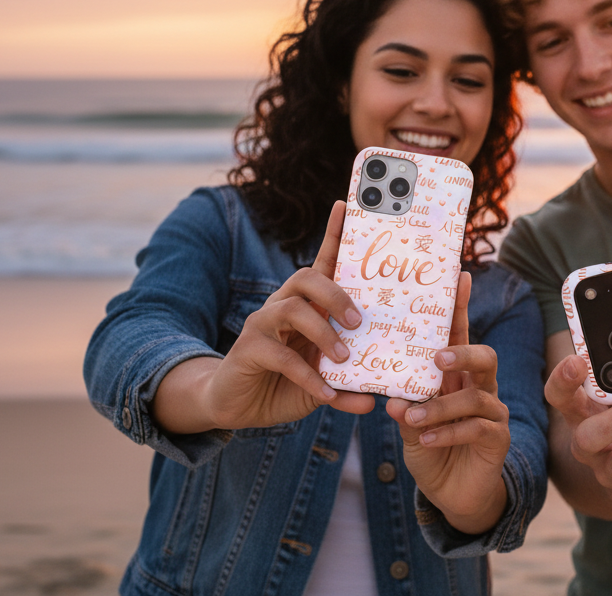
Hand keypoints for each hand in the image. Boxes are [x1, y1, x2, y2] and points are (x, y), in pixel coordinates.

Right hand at [154, 201, 374, 433]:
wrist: (236, 405)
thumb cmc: (284, 384)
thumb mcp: (322, 383)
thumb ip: (347, 386)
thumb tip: (375, 399)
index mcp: (305, 305)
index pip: (322, 263)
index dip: (333, 234)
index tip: (345, 205)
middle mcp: (282, 305)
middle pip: (306, 278)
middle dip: (335, 294)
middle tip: (357, 320)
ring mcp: (262, 324)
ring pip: (292, 310)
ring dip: (322, 333)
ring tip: (343, 358)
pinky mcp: (248, 349)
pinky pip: (280, 356)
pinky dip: (308, 377)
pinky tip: (326, 394)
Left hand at [385, 273, 510, 534]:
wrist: (452, 493)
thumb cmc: (430, 447)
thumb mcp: (409, 424)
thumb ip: (403, 407)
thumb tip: (391, 397)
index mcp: (457, 376)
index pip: (459, 336)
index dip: (460, 307)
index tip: (459, 276)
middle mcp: (479, 388)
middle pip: (485, 357)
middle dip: (463, 353)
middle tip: (438, 358)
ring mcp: (493, 412)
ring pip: (475, 398)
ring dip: (440, 408)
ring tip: (411, 418)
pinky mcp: (497, 439)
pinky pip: (476, 429)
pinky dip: (447, 434)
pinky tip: (425, 440)